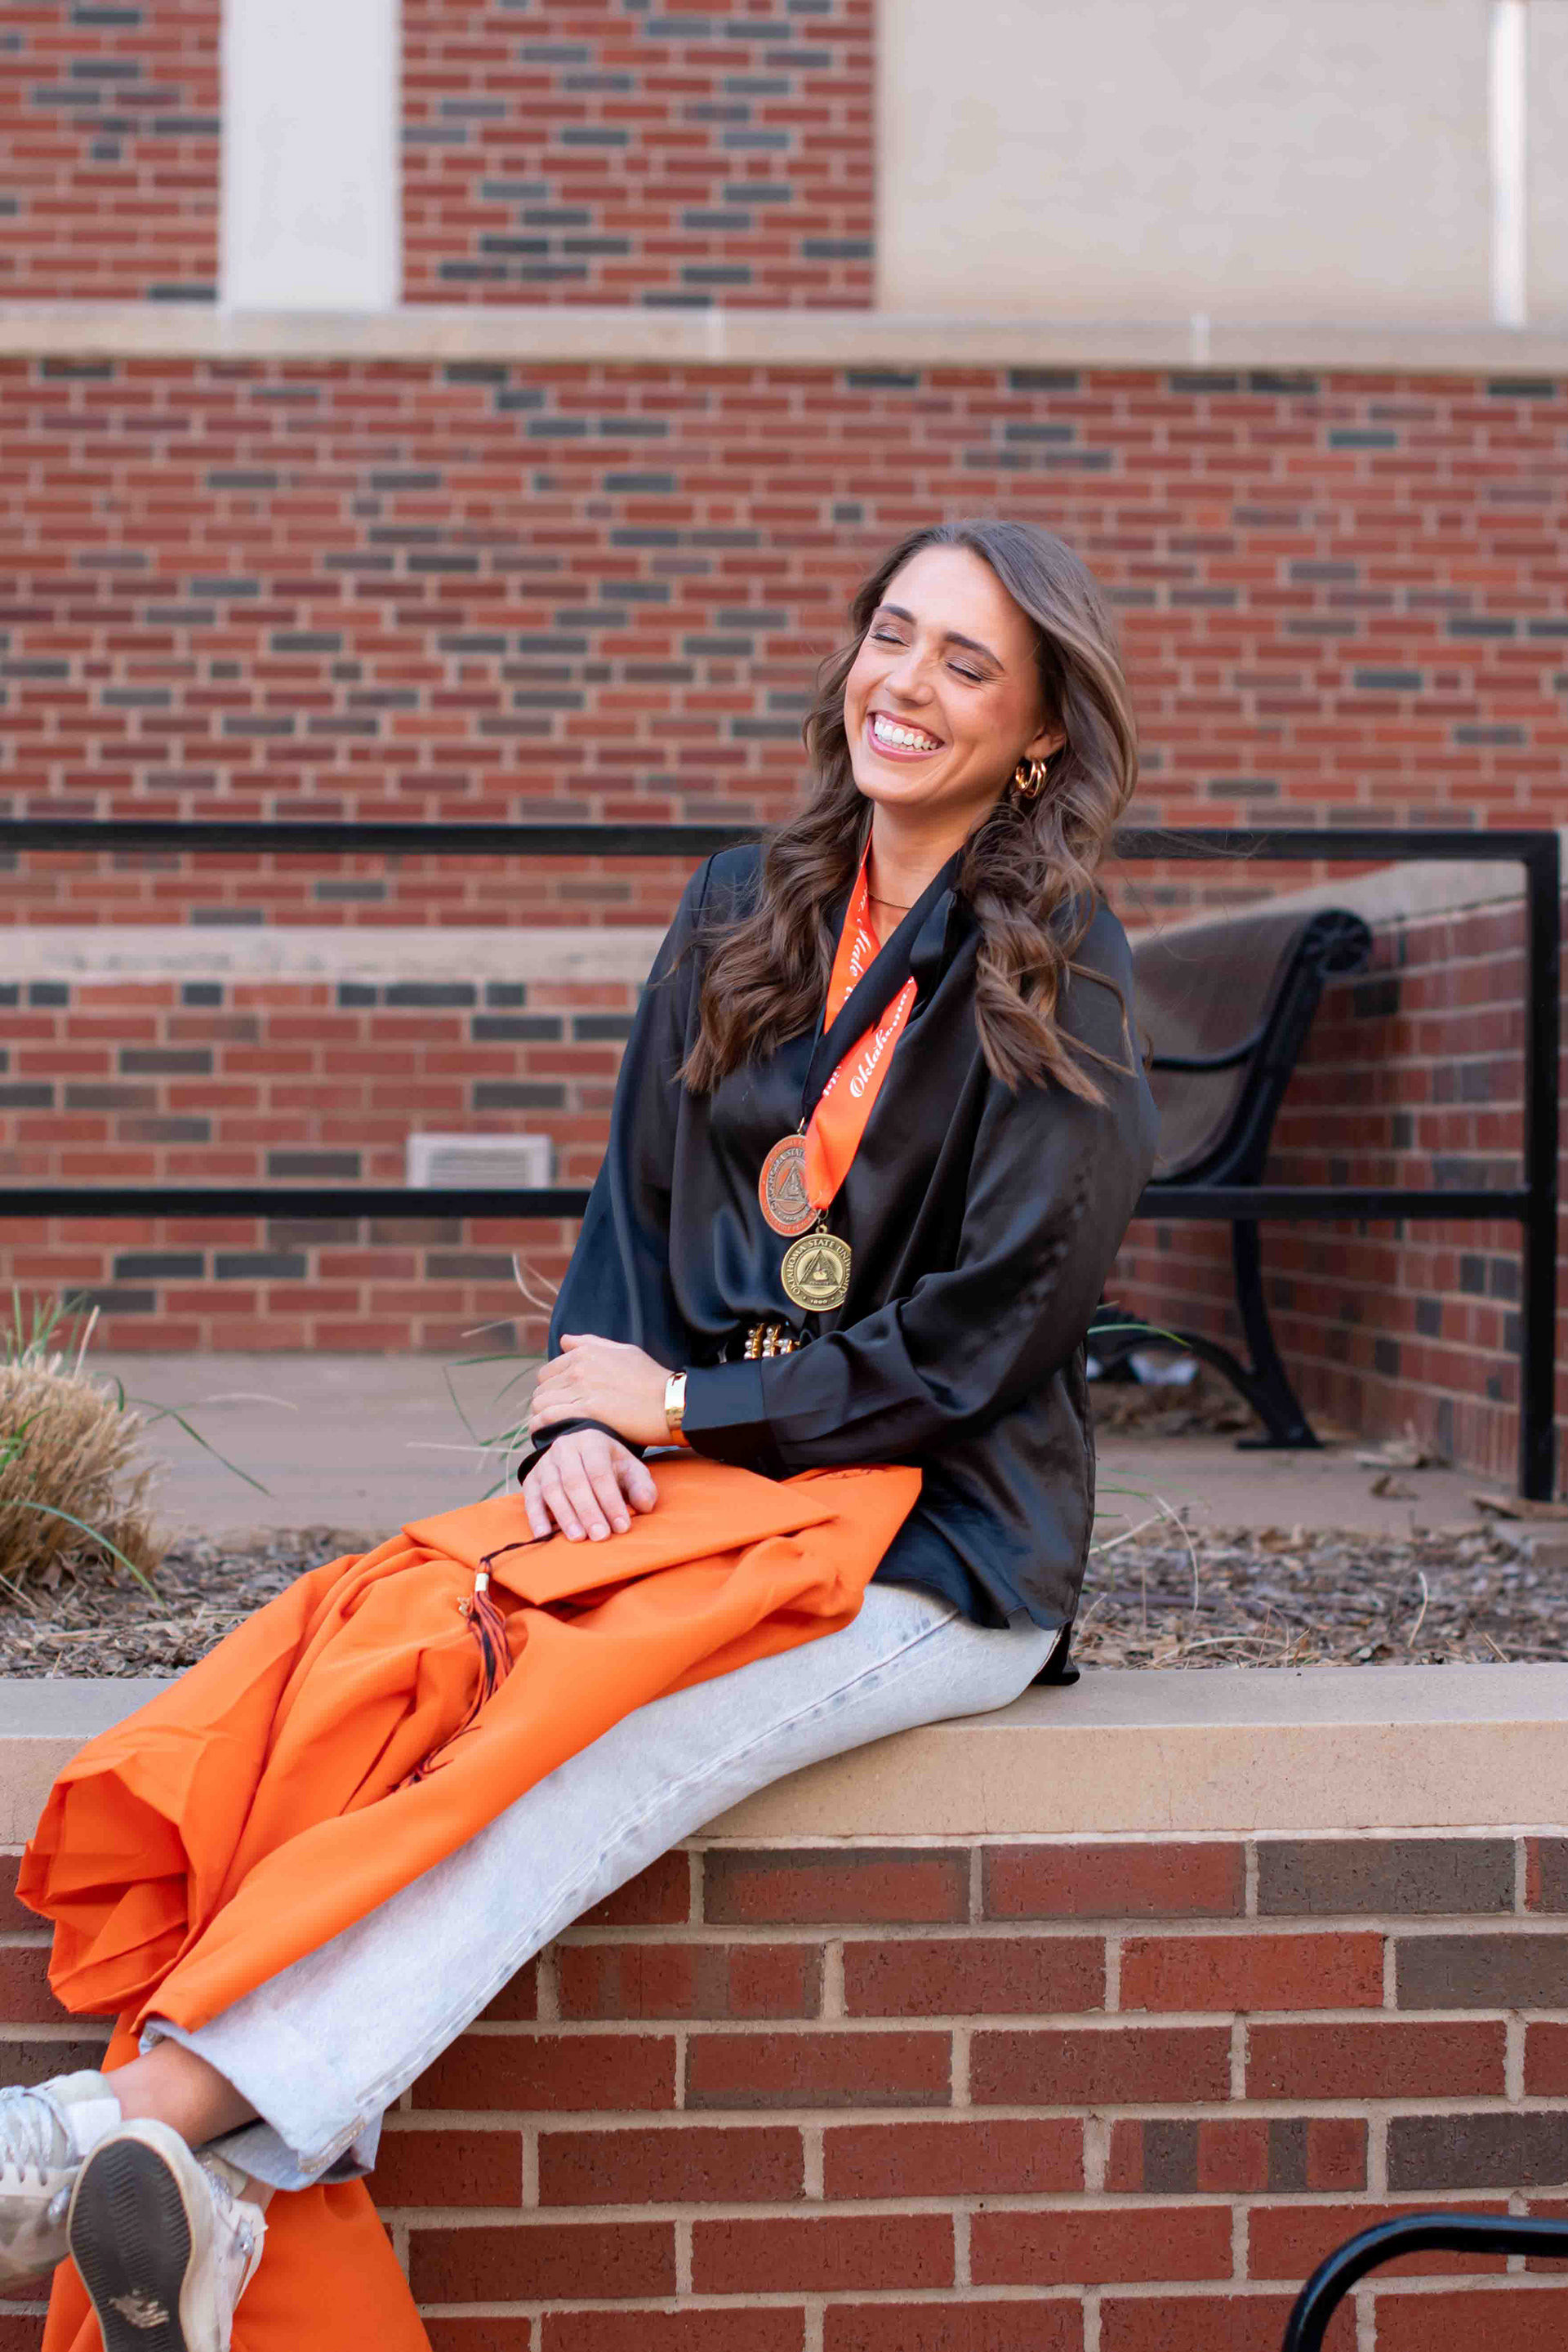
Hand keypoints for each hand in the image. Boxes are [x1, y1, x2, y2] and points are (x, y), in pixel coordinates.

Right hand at [520, 1426, 657, 1543]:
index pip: (600, 1472)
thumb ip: (642, 1486)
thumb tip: (644, 1505)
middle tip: (600, 1536)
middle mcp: (565, 1448)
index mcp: (592, 1441)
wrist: (582, 1451)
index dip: (611, 1500)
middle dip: (588, 1511)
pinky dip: (536, 1517)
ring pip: (552, 1489)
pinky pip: (531, 1498)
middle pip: (575, 1481)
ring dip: (565, 1516)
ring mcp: (545, 1463)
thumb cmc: (610, 1465)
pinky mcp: (531, 1479)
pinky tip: (544, 1535)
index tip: (622, 1526)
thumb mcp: (631, 1469)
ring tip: (578, 1538)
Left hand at [527, 1333, 671, 1450]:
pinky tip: (542, 1434)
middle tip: (556, 1417)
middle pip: (542, 1387)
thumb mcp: (625, 1351)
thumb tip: (564, 1340)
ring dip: (541, 1415)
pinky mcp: (586, 1412)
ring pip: (541, 1402)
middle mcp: (579, 1368)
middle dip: (546, 1401)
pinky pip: (548, 1417)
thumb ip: (591, 1343)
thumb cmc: (652, 1378)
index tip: (560, 1402)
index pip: (548, 1371)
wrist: (670, 1402)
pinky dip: (540, 1425)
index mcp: (585, 1352)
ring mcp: (581, 1389)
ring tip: (549, 1427)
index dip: (552, 1388)